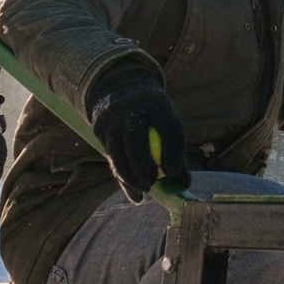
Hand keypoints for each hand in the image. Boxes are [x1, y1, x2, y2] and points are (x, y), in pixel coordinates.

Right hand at [89, 65, 188, 202]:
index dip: (171, 151)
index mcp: (158, 106)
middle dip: (141, 165)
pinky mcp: (99, 127)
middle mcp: (132, 109)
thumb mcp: (168, 126)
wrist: (122, 91)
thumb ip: (176, 155)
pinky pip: (110, 156)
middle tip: (151, 184)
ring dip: (129, 176)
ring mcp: (112, 117)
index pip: (166, 128)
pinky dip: (122, 175)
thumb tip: (184, 186)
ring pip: (116, 151)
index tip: (173, 172)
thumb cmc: (155, 117)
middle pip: (134, 139)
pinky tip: (133, 192)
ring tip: (144, 191)